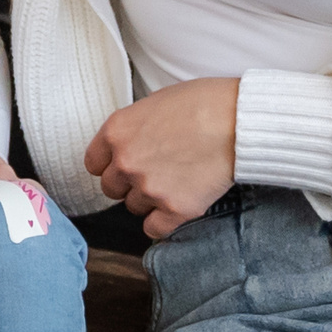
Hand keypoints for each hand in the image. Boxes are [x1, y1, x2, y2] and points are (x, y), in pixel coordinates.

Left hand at [85, 76, 238, 239]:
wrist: (239, 121)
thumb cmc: (204, 103)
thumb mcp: (155, 102)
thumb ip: (134, 128)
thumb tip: (131, 142)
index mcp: (116, 132)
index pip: (93, 163)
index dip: (110, 165)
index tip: (123, 165)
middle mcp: (125, 162)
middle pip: (111, 188)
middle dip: (129, 183)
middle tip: (156, 172)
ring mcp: (149, 188)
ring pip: (134, 207)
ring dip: (150, 200)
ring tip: (176, 181)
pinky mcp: (174, 209)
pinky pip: (154, 228)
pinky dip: (163, 221)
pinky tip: (177, 206)